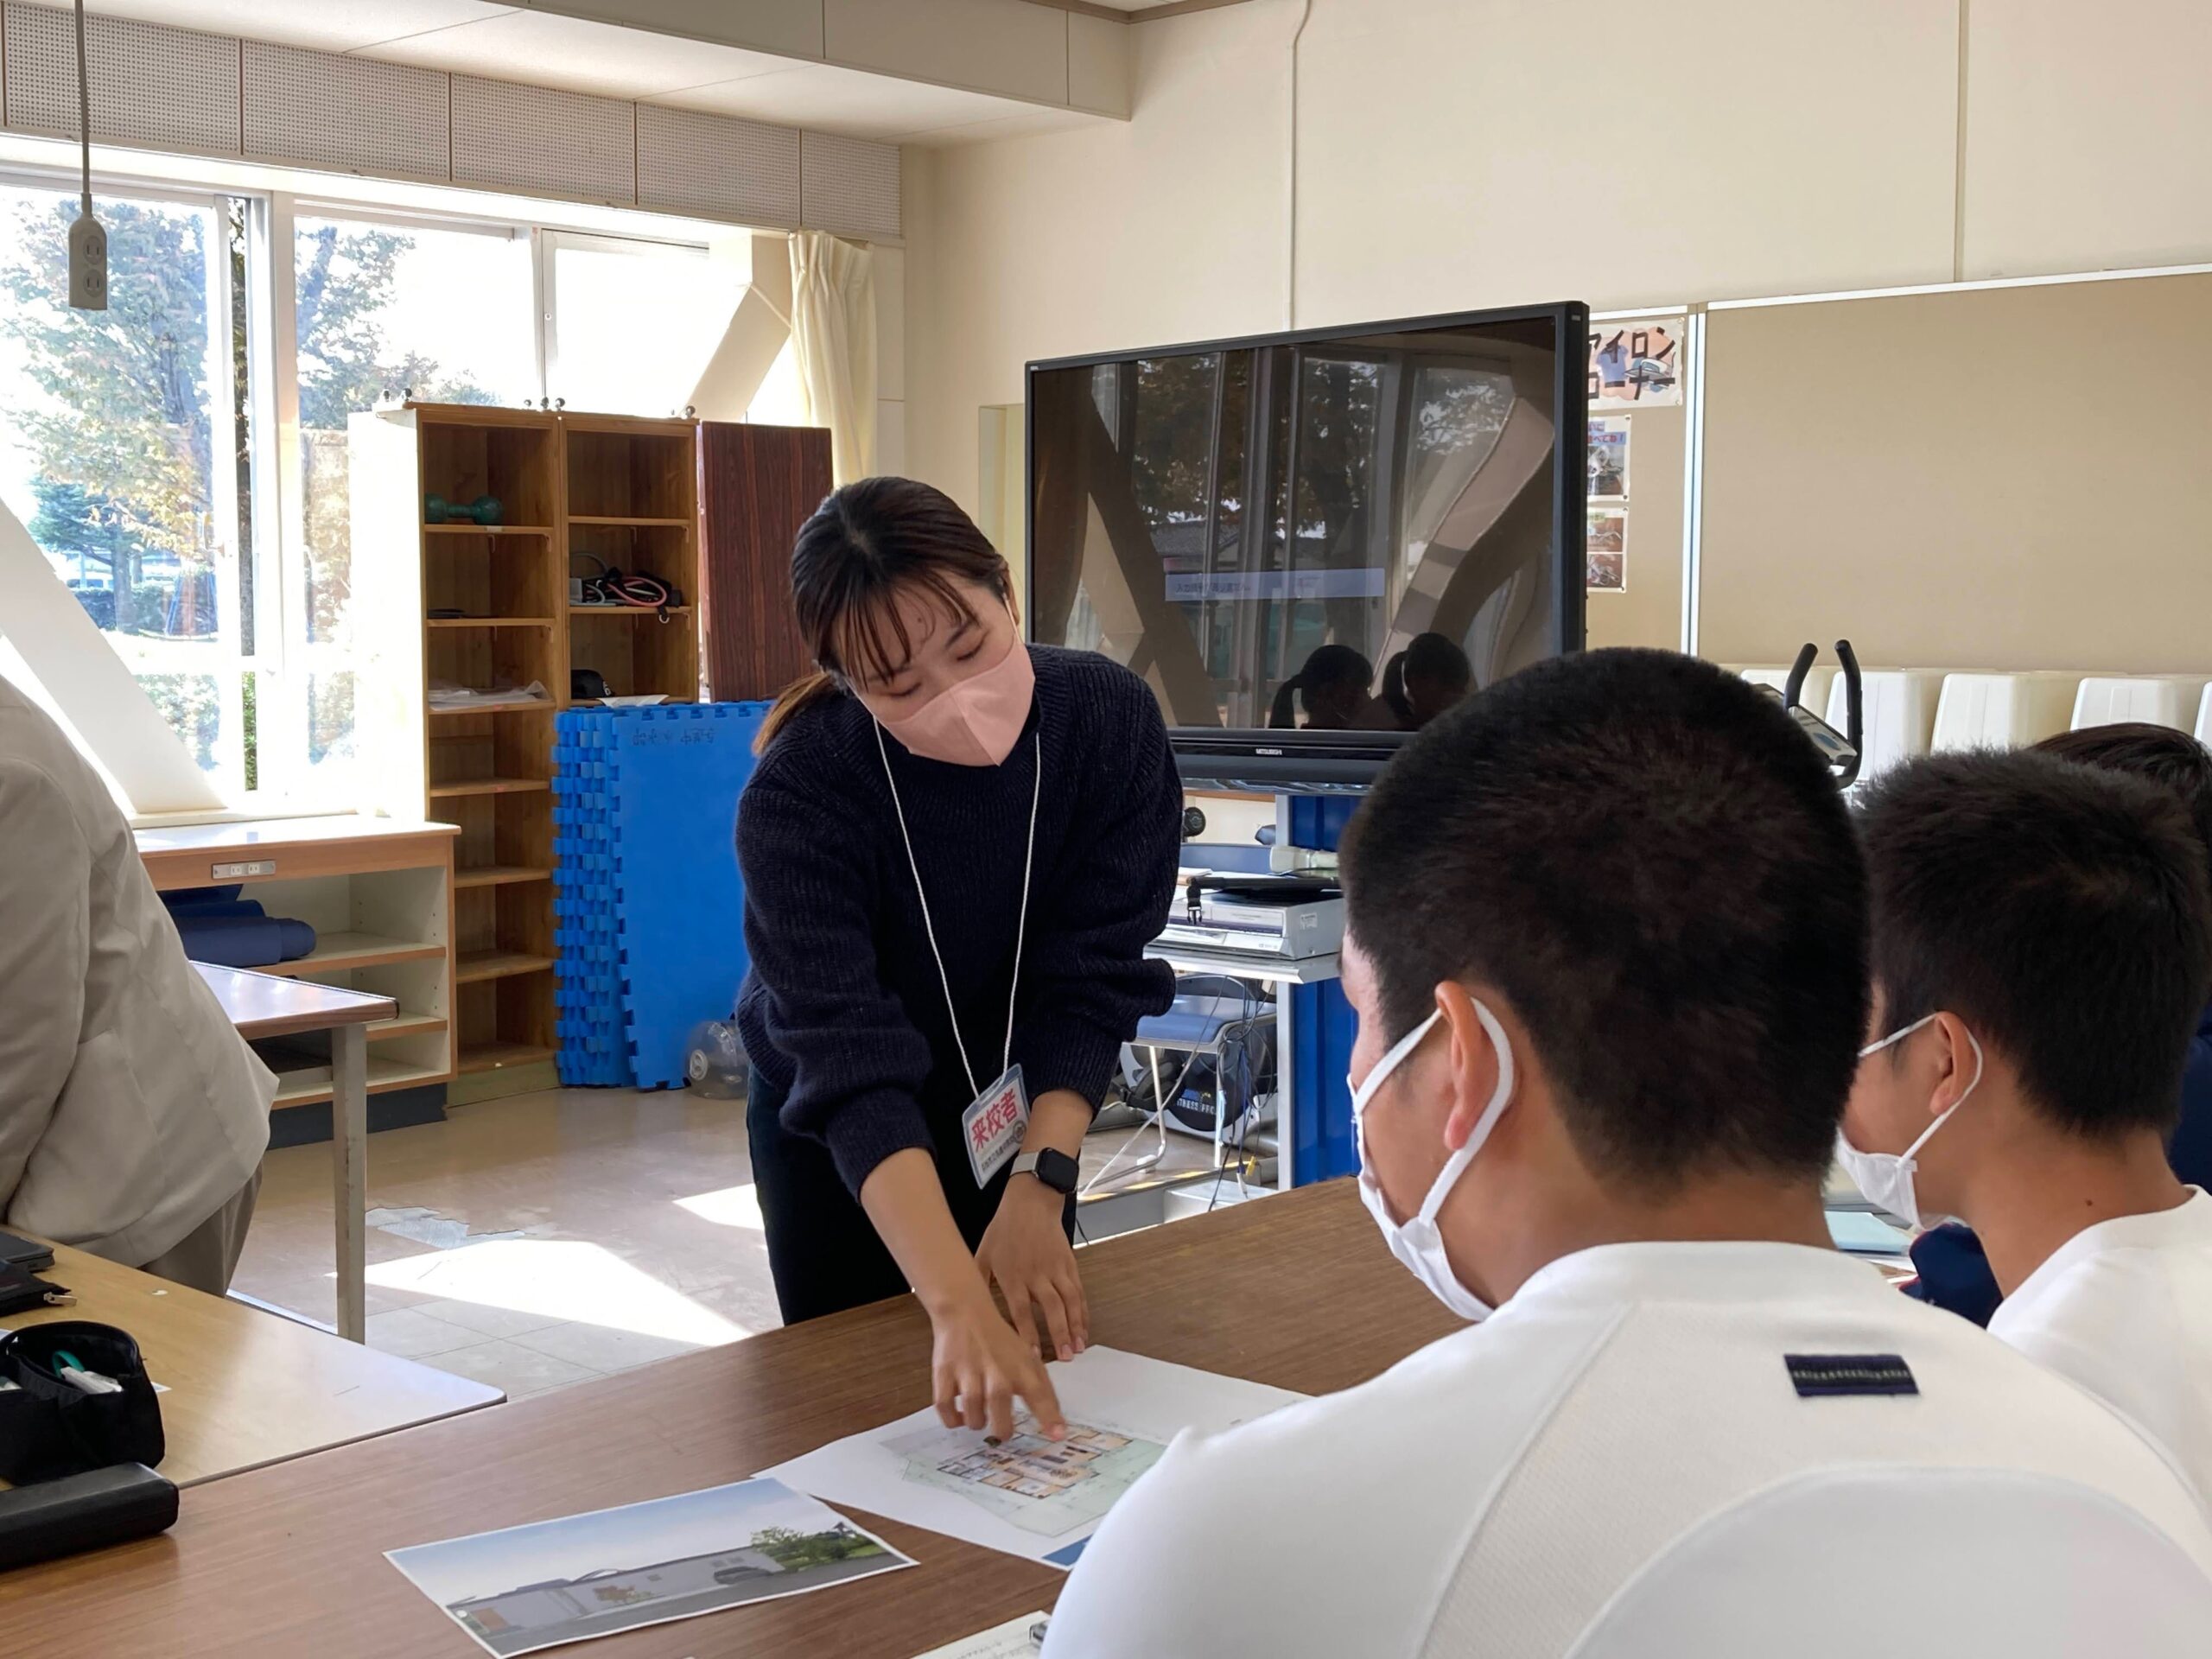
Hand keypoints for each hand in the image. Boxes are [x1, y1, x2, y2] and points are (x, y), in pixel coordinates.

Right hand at [928, 1283, 1066, 1441]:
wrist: (965, 1313)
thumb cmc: (999, 1340)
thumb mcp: (1026, 1357)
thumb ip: (1041, 1387)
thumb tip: (1056, 1420)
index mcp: (1021, 1369)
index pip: (1040, 1396)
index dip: (1050, 1418)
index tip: (1058, 1436)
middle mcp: (996, 1375)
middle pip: (1001, 1421)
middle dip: (1002, 1431)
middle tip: (1002, 1429)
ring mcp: (968, 1376)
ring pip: (974, 1419)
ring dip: (977, 1422)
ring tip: (980, 1414)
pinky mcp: (944, 1376)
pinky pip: (946, 1410)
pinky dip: (953, 1419)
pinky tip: (960, 1415)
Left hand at [976, 1172, 1089, 1362]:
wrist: (1030, 1202)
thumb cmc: (1004, 1230)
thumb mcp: (983, 1255)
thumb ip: (978, 1283)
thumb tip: (966, 1310)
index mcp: (1012, 1275)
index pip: (1021, 1310)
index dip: (1028, 1333)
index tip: (1032, 1355)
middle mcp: (1036, 1273)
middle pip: (1051, 1308)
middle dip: (1059, 1334)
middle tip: (1065, 1357)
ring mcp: (1055, 1268)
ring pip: (1069, 1300)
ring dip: (1075, 1325)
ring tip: (1078, 1347)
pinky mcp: (1068, 1263)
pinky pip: (1078, 1290)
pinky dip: (1082, 1310)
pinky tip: (1083, 1327)